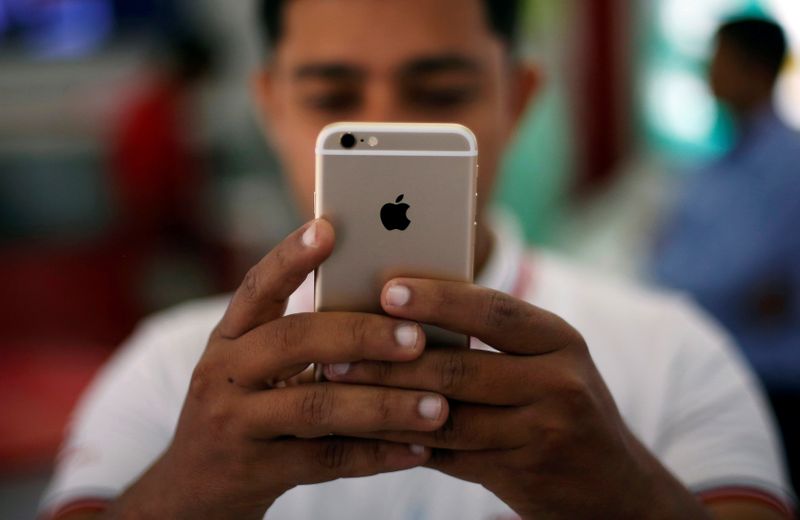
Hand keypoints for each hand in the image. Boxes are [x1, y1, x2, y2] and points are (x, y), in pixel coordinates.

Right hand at [106, 221, 448, 519]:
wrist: (193, 490)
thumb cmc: (247, 411)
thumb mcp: (258, 368)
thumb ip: (306, 340)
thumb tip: (396, 313)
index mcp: (231, 336)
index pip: (258, 286)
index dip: (291, 256)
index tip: (329, 228)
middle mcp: (224, 372)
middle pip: (294, 341)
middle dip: (361, 335)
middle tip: (418, 338)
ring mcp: (233, 423)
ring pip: (316, 407)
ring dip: (383, 406)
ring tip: (437, 406)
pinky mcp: (252, 471)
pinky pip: (325, 461)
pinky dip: (377, 455)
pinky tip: (420, 451)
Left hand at [323, 279, 711, 519]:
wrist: (614, 488)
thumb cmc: (562, 404)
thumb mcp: (547, 360)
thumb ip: (492, 338)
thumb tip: (401, 312)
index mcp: (560, 338)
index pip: (493, 310)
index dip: (438, 299)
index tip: (386, 290)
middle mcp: (558, 382)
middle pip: (461, 367)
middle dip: (389, 360)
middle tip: (334, 351)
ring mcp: (543, 432)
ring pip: (447, 416)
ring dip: (384, 403)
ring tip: (337, 389)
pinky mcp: (523, 474)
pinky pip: (449, 456)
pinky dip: (404, 442)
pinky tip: (367, 430)